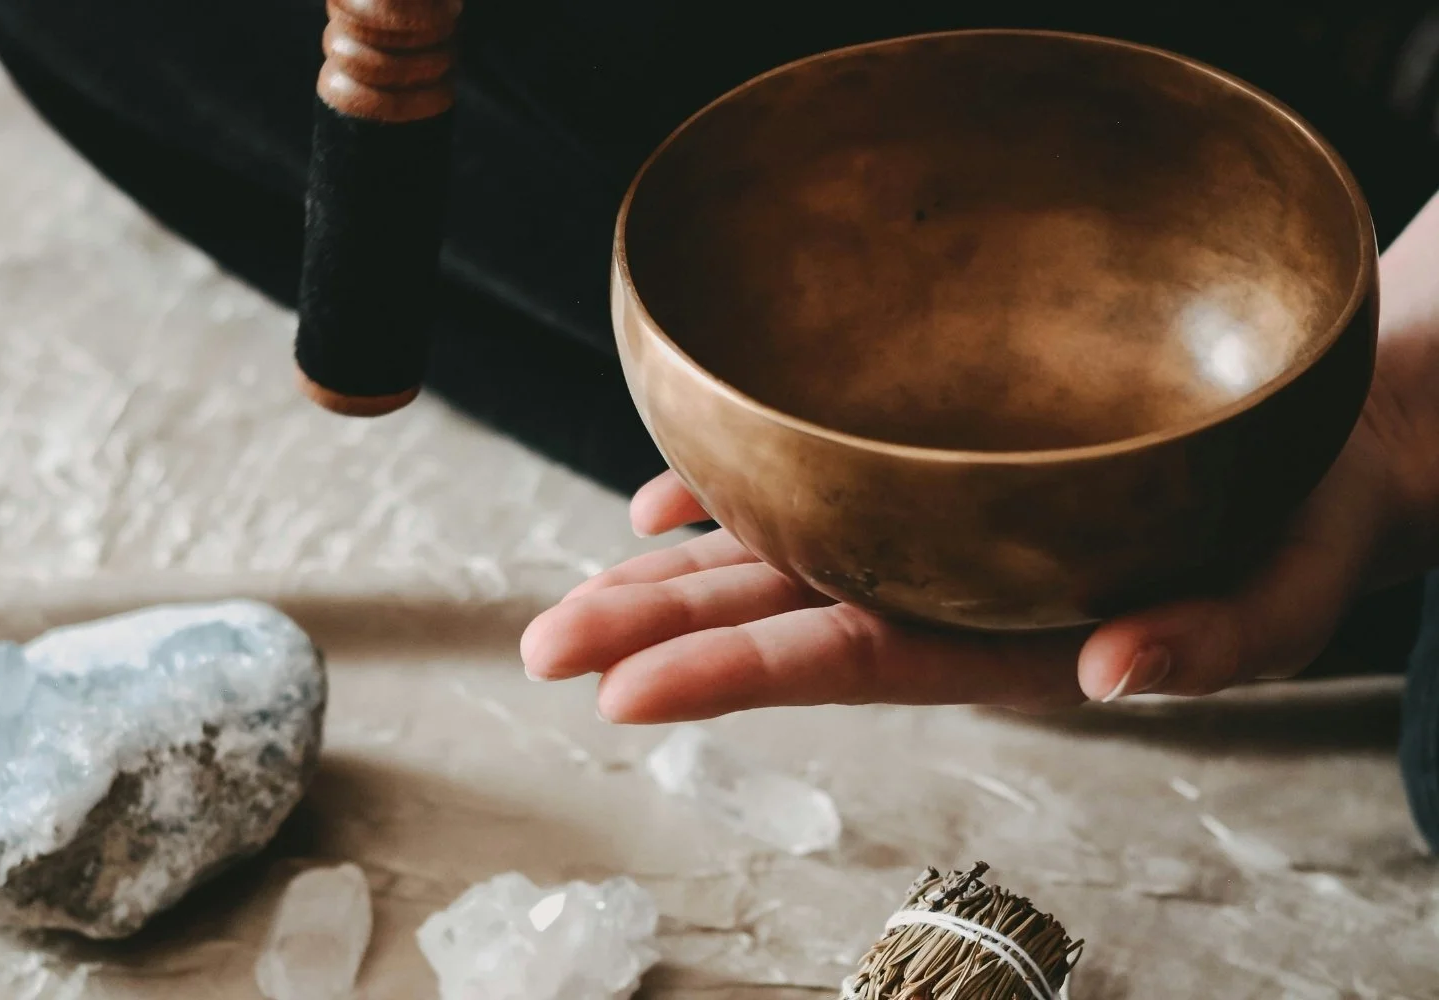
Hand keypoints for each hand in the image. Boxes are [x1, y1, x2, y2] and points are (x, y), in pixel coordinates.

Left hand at [521, 195, 1438, 723]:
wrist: (1297, 455)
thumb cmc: (1290, 530)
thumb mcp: (1274, 599)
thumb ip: (1203, 645)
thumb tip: (1113, 672)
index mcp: (997, 635)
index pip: (842, 661)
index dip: (731, 678)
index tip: (623, 695)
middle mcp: (938, 587)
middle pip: (773, 614)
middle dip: (654, 632)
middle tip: (543, 649)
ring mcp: (922, 531)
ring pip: (772, 553)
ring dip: (667, 572)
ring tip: (573, 593)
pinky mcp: (924, 472)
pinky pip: (807, 485)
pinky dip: (730, 489)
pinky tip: (665, 497)